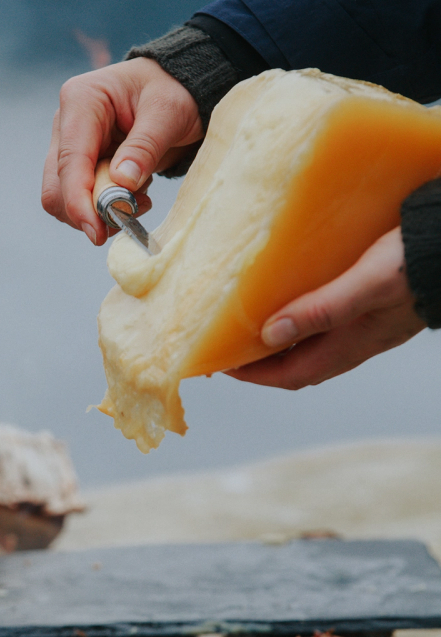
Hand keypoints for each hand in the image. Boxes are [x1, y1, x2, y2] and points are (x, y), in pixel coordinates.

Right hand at [42, 57, 201, 244]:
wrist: (177, 89)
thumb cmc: (173, 91)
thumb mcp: (168, 113)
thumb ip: (144, 147)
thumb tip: (122, 182)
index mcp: (81, 101)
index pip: (69, 162)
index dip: (79, 202)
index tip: (97, 232)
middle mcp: (66, 124)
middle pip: (57, 188)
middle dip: (89, 211)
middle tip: (128, 218)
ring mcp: (70, 146)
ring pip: (65, 199)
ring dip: (99, 212)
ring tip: (139, 200)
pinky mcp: (80, 166)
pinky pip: (82, 200)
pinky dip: (106, 209)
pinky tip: (133, 195)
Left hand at [225, 227, 424, 388]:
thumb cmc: (417, 260)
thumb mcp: (366, 283)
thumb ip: (321, 310)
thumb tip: (269, 335)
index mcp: (351, 344)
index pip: (289, 374)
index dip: (252, 375)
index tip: (218, 365)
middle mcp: (357, 341)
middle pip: (297, 365)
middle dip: (260, 362)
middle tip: (226, 346)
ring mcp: (367, 325)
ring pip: (312, 344)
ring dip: (280, 340)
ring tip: (249, 322)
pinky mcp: (374, 304)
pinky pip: (327, 322)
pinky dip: (301, 317)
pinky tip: (292, 296)